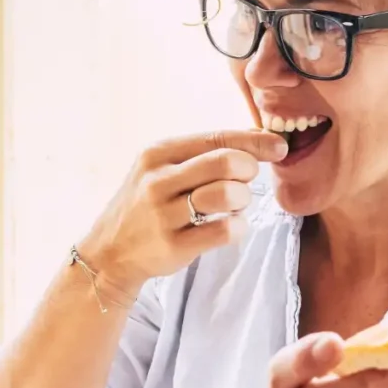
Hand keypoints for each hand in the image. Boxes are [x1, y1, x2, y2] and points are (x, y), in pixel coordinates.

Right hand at [79, 130, 288, 292]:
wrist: (109, 251)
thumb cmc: (147, 204)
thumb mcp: (161, 169)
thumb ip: (202, 153)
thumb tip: (257, 136)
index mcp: (157, 153)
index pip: (216, 138)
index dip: (254, 141)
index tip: (278, 147)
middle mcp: (157, 180)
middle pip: (225, 163)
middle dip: (249, 170)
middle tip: (248, 181)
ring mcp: (163, 214)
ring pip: (227, 195)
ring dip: (243, 200)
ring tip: (235, 206)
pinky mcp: (173, 246)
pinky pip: (224, 231)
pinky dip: (238, 228)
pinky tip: (229, 227)